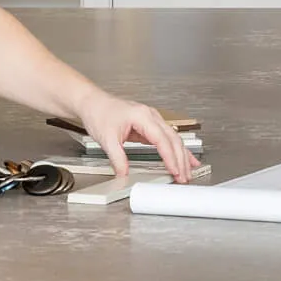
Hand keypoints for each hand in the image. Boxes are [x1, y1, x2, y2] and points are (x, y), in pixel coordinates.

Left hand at [70, 89, 193, 181]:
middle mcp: (151, 116)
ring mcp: (152, 120)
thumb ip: (118, 159)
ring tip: (188, 172)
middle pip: (173, 139)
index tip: (175, 171)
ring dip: (182, 156)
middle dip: (181, 160)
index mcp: (142, 116)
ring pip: (173, 138)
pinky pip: (167, 138)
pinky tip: (185, 158)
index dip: (170, 157)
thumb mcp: (107, 139)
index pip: (162, 140)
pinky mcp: (150, 125)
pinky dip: (176, 150)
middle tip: (184, 177)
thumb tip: (124, 175)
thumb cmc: (99, 113)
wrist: (92, 103)